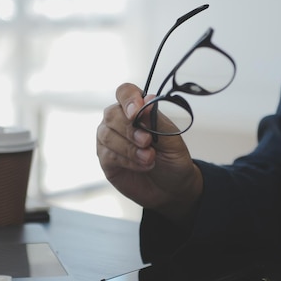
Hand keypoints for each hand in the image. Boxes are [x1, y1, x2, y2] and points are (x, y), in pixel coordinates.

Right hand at [96, 83, 202, 221]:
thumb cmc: (173, 159)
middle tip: (148, 142)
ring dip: (129, 148)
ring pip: (106, 135)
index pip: (124, 92)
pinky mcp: (106, 160)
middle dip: (129, 129)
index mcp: (136, 109)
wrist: (173, 188)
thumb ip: (156, 120)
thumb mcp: (172, 139)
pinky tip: (144, 165)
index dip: (128, 99)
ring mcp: (109, 140)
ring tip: (150, 158)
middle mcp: (118, 121)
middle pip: (111, 114)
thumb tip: (146, 99)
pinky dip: (127, 160)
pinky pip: (108, 154)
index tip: (136, 112)